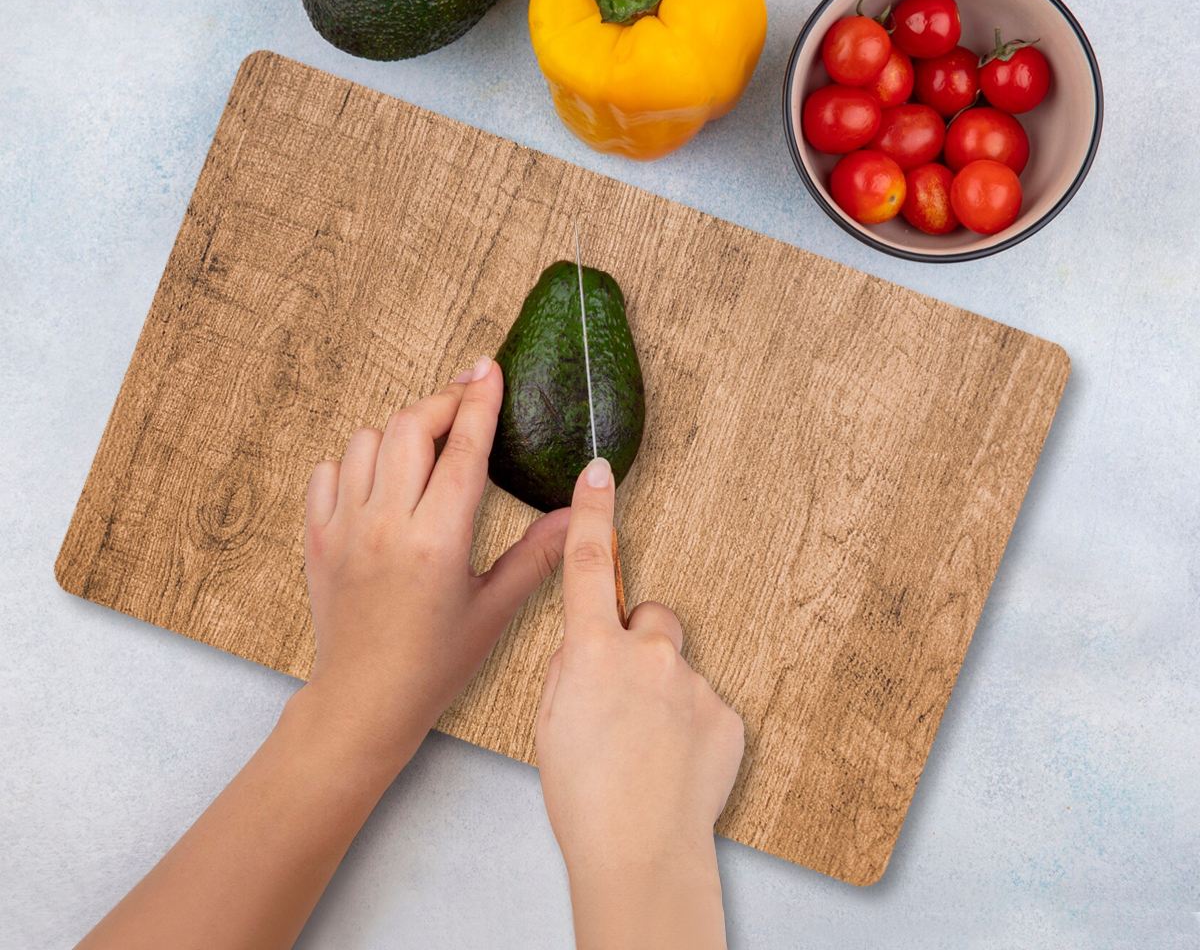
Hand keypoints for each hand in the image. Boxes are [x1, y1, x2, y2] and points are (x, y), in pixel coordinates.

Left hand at [300, 355, 569, 769]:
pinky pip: (328, 472)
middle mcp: (387, 526)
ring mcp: (345, 529)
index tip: (488, 368)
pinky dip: (355, 462)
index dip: (479, 401)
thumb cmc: (434, 662)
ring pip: (367, 441)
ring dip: (399, 432)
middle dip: (442, 402)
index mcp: (437, 541)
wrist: (363, 701)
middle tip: (465, 403)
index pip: (464, 449)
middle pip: (410, 426)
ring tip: (425, 448)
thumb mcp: (495, 609)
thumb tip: (580, 514)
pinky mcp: (317, 538)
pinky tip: (380, 481)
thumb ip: (538, 555)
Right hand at [536, 457, 743, 948]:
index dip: (593, 513)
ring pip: (677, 666)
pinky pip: (705, 704)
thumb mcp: (552, 721)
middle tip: (625, 699)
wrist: (640, 853)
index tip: (600, 473)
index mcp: (593, 652)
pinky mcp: (726, 713)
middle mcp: (648, 654)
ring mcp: (692, 682)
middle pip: (650, 618)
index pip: (589, 564)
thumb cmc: (585, 797)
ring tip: (649, 748)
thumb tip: (592, 649)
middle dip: (639, 643)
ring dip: (664, 691)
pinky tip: (675, 764)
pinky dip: (691, 726)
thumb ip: (573, 669)